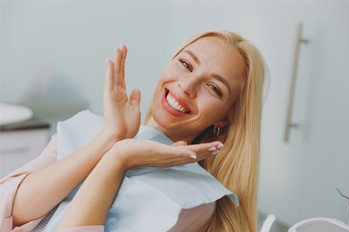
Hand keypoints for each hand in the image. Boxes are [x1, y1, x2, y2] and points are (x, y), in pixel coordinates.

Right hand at [102, 45, 140, 139]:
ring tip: (118, 48)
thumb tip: (136, 89)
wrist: (120, 139)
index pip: (123, 77)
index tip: (125, 53)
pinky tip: (110, 61)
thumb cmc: (127, 128)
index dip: (124, 65)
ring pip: (115, 74)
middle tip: (122, 46)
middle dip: (121, 59)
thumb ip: (135, 99)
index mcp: (123, 96)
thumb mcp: (135, 111)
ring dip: (117, 61)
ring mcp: (112, 95)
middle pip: (119, 72)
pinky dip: (110, 71)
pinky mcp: (109, 97)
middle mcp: (116, 93)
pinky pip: (110, 81)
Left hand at [106, 139, 223, 170]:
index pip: (192, 154)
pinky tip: (194, 154)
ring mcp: (164, 157)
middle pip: (193, 156)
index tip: (216, 147)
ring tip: (214, 148)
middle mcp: (170, 160)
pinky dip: (184, 154)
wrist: (121, 156)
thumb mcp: (159, 149)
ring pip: (187, 155)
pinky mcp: (157, 153)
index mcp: (171, 157)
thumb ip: (173, 148)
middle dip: (207, 151)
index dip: (205, 151)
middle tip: (221, 147)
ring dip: (201, 152)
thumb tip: (185, 144)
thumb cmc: (138, 151)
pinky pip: (173, 154)